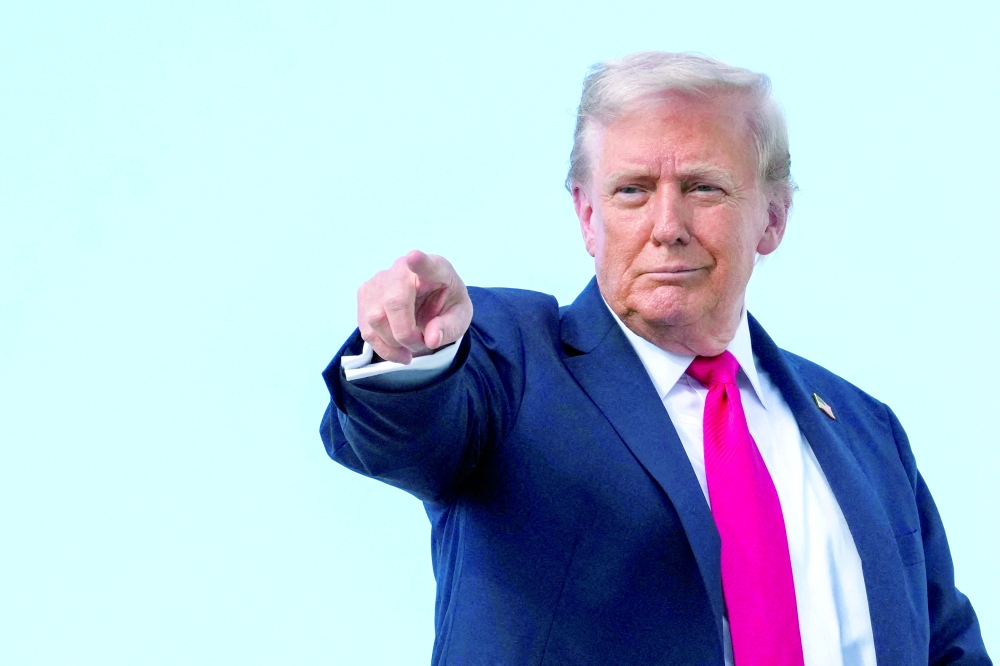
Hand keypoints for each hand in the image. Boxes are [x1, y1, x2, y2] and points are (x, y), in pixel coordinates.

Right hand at [357, 250, 472, 363]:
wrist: (431, 303)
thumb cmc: (447, 306)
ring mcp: (379, 280)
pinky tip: (398, 351)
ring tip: (411, 347)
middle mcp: (403, 269)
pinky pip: (367, 329)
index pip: (426, 264)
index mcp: (436, 269)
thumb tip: (431, 339)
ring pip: (375, 318)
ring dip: (393, 343)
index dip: (419, 262)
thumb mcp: (459, 318)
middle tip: (421, 344)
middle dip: (405, 334)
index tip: (414, 257)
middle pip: (394, 302)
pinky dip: (382, 347)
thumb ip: (449, 327)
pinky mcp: (365, 294)